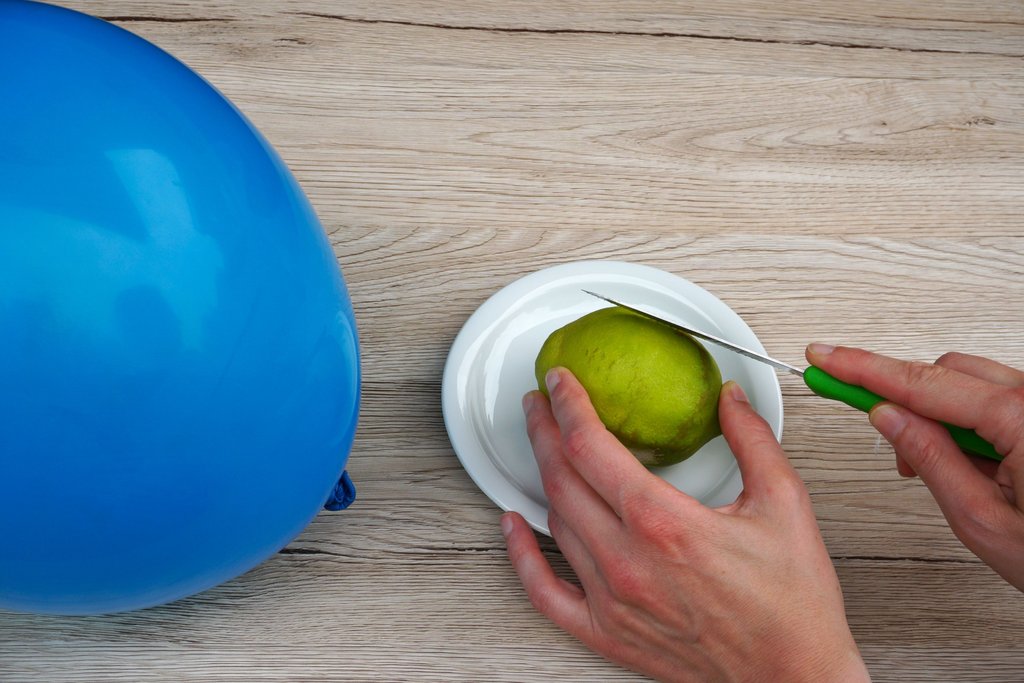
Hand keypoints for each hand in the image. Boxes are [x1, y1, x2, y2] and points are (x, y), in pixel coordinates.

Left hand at [502, 368, 868, 682]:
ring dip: (541, 476)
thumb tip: (731, 398)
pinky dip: (521, 554)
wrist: (793, 675)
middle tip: (542, 404)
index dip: (567, 404)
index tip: (560, 383)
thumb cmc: (791, 604)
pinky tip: (513, 525)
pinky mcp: (606, 632)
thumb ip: (752, 439)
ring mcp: (611, 599)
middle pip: (561, 477)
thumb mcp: (785, 505)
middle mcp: (627, 560)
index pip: (590, 446)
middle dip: (544, 429)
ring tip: (544, 446)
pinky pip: (544, 591)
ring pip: (555, 522)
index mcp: (664, 522)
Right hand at [806, 344, 1023, 590]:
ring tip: (945, 472)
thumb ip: (928, 457)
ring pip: (973, 384)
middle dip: (905, 399)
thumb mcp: (982, 519)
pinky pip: (1000, 398)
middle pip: (946, 372)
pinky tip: (976, 465)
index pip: (921, 381)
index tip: (825, 358)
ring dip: (941, 414)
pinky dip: (973, 422)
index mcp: (1023, 419)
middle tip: (874, 431)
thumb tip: (888, 417)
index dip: (862, 368)